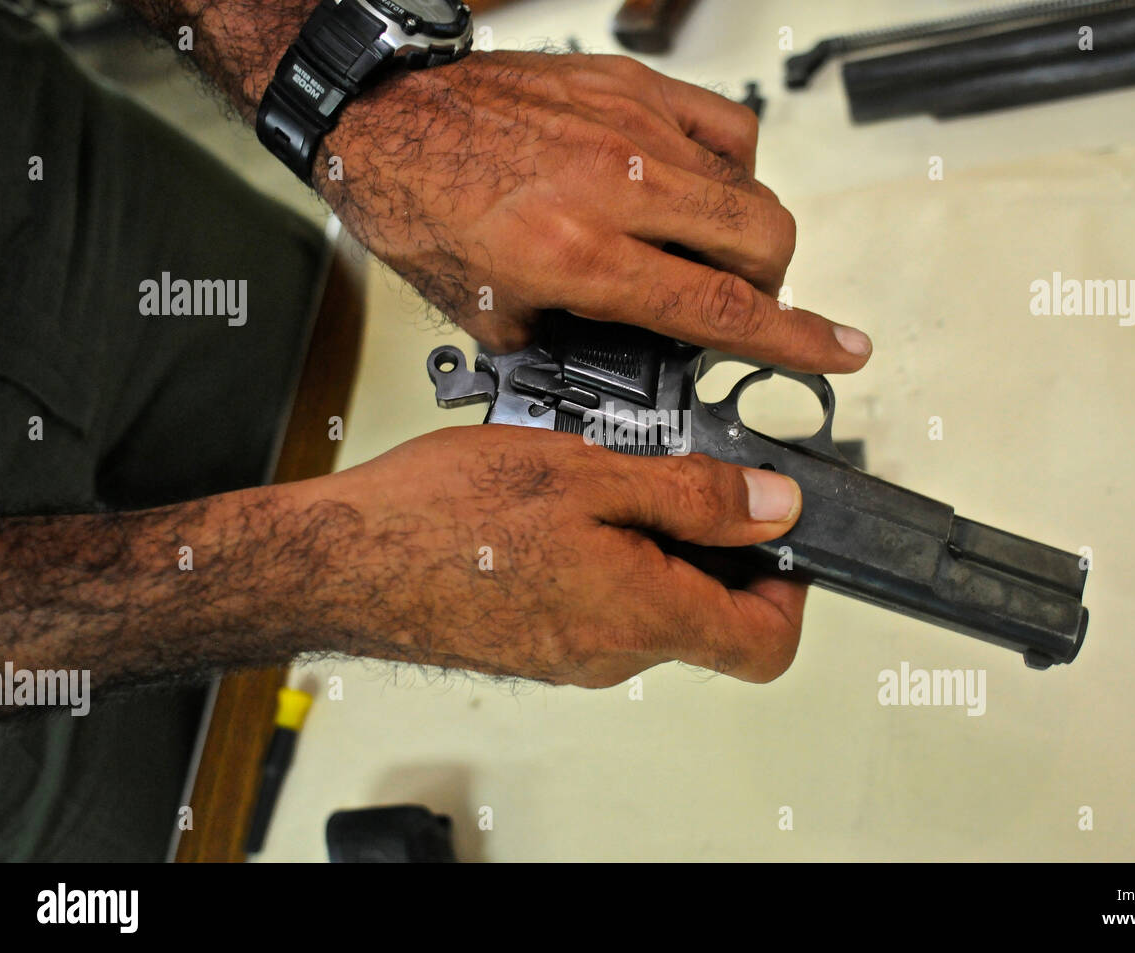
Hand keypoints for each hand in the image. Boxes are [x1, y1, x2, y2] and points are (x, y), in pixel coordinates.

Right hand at [292, 425, 808, 686]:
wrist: (341, 560)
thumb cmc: (441, 517)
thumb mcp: (588, 472)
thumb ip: (694, 495)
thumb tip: (774, 509)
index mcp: (642, 614)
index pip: (767, 643)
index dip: (793, 589)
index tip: (781, 535)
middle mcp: (613, 653)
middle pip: (709, 617)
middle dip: (711, 544)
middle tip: (673, 473)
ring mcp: (572, 656)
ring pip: (650, 603)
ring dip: (648, 541)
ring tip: (598, 479)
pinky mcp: (536, 645)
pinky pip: (598, 604)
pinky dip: (602, 554)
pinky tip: (557, 506)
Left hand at [320, 51, 871, 372]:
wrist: (387, 117)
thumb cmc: (422, 207)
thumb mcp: (488, 313)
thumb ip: (573, 340)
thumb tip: (629, 353)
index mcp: (578, 254)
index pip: (718, 307)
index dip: (794, 341)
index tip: (841, 353)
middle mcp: (617, 187)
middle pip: (760, 241)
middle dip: (769, 288)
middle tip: (735, 303)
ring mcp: (632, 126)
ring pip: (750, 185)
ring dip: (746, 235)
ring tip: (702, 248)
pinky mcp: (632, 87)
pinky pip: (726, 127)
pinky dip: (730, 167)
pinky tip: (696, 187)